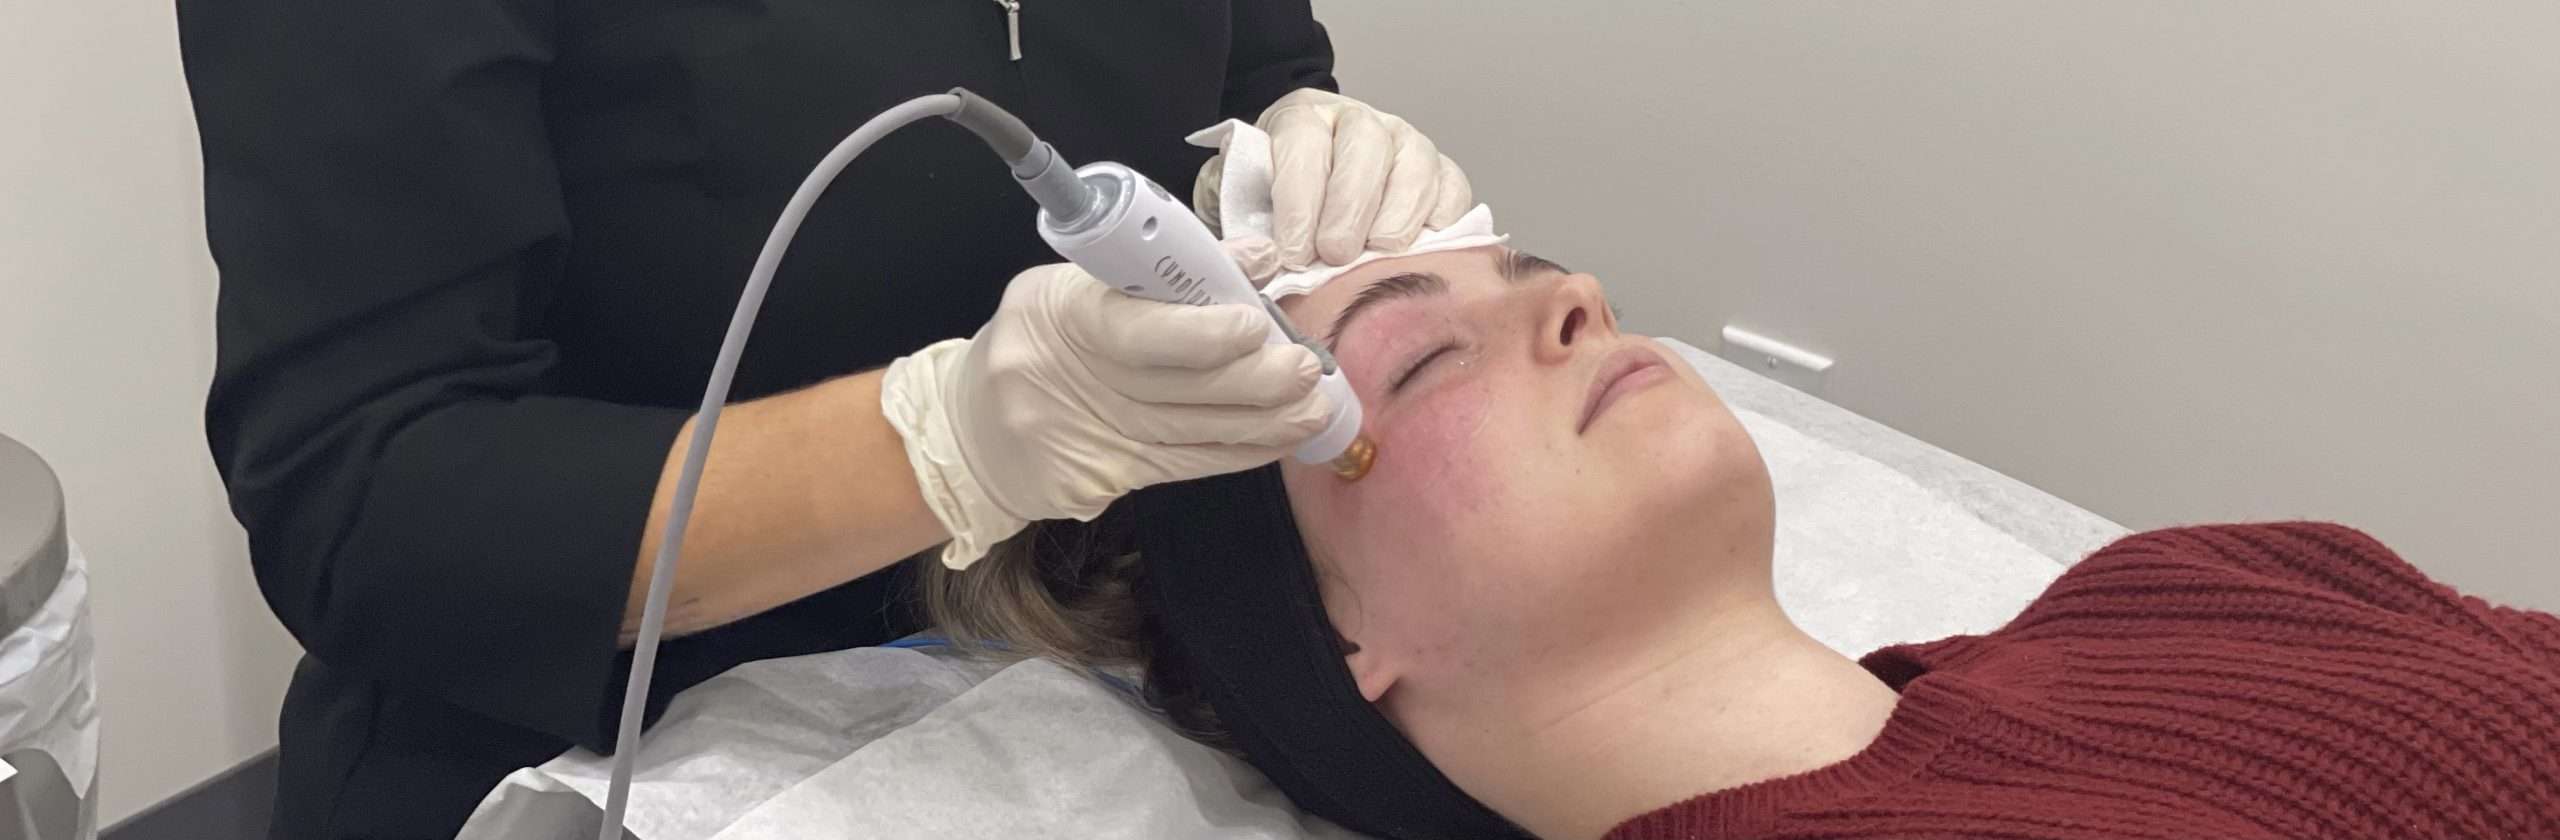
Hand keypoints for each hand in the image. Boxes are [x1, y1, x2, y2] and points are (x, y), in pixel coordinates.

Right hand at [881, 240, 1324, 567]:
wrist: (969, 429)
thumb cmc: (1040, 338)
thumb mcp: (1077, 286)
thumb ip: (1163, 276)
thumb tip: (1255, 259)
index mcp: (1055, 314)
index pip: (1130, 327)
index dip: (1197, 332)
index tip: (1254, 324)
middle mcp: (1060, 380)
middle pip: (1171, 388)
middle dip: (1250, 381)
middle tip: (1306, 369)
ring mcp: (1080, 439)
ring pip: (1189, 432)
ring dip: (1262, 421)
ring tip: (1314, 405)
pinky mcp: (1099, 484)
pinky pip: (1185, 465)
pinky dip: (1239, 450)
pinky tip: (1280, 437)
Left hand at [1196, 89, 1473, 268]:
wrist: (1309, 202)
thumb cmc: (1274, 206)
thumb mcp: (1243, 204)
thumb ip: (1246, 223)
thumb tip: (1259, 259)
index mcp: (1302, 118)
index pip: (1303, 143)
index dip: (1299, 200)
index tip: (1293, 253)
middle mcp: (1358, 122)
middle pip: (1365, 147)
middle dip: (1350, 206)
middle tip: (1336, 255)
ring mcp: (1405, 143)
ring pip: (1414, 164)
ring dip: (1398, 214)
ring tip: (1379, 254)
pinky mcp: (1440, 172)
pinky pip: (1453, 187)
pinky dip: (1442, 218)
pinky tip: (1423, 250)